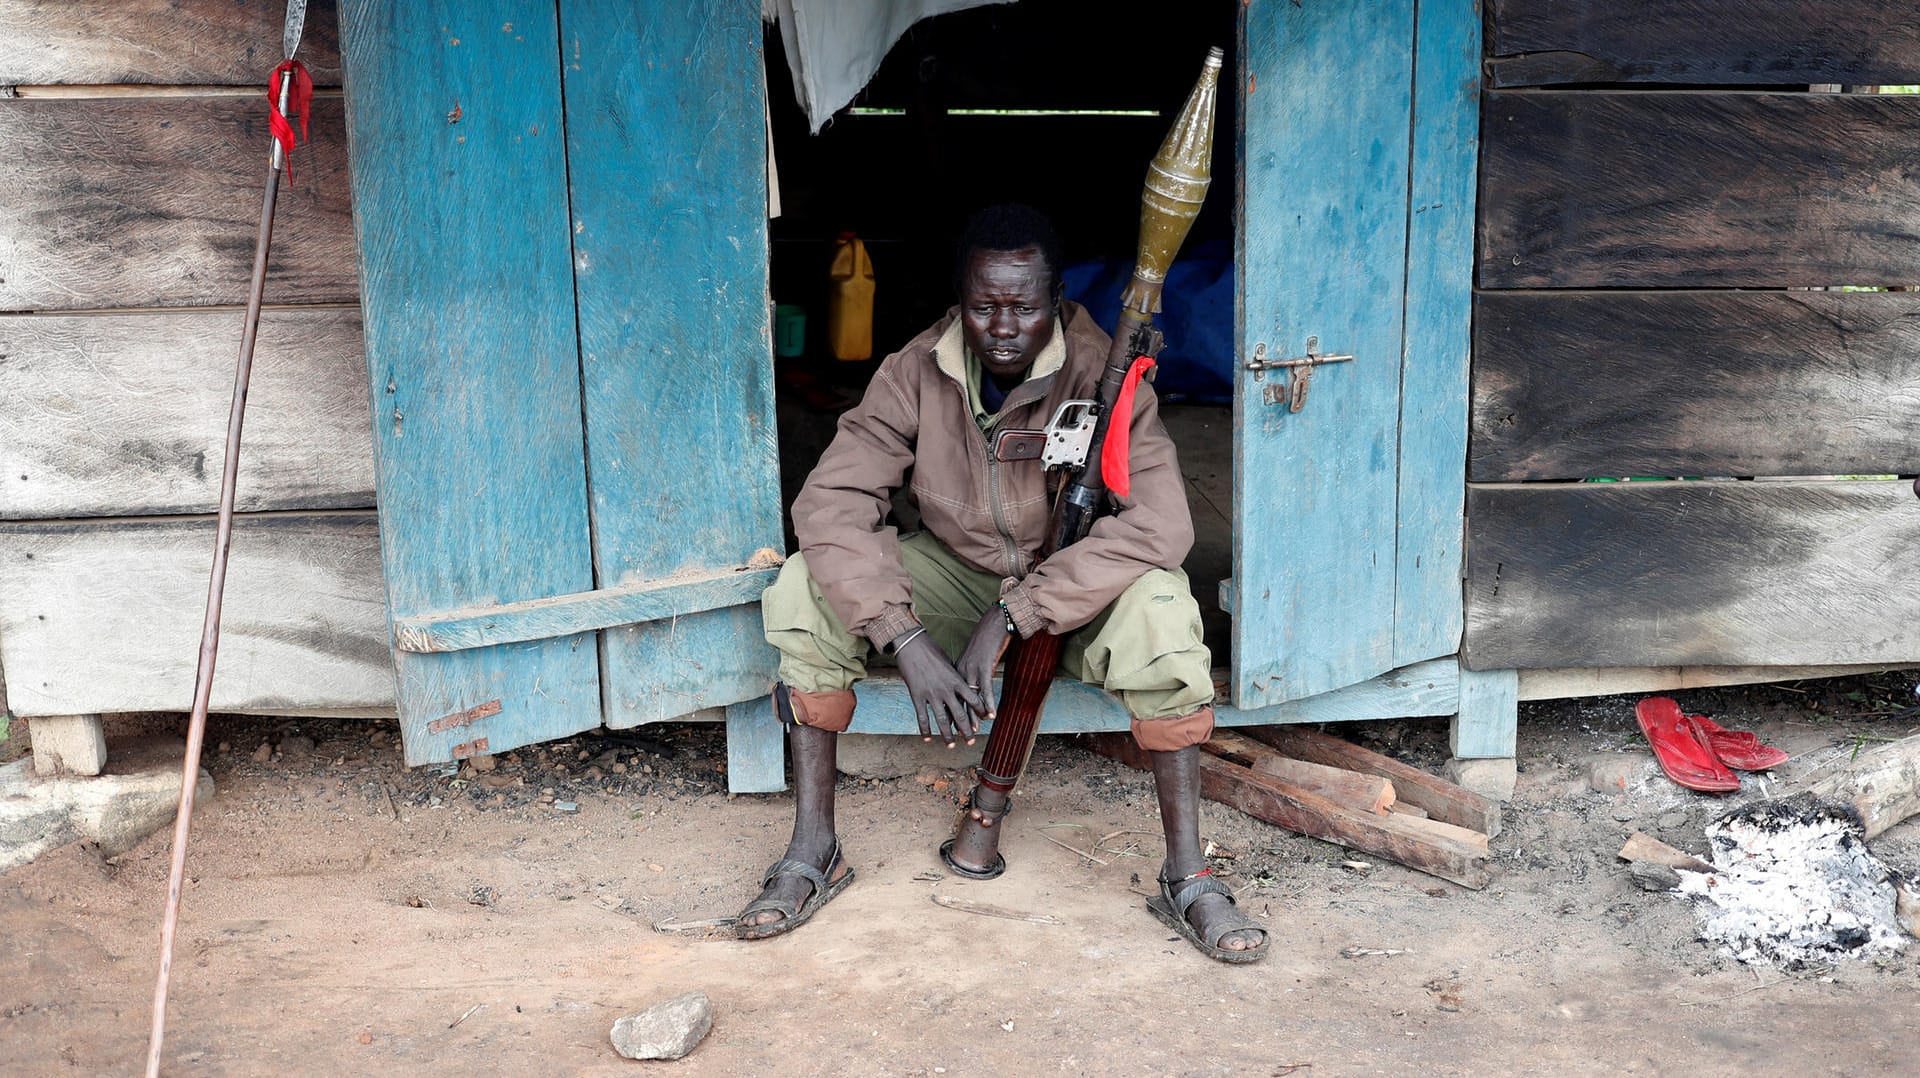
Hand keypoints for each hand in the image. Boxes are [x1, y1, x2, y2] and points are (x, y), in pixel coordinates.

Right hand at [894, 631, 986, 745]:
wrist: (912, 645)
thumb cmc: (931, 651)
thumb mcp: (949, 663)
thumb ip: (955, 678)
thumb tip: (962, 688)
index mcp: (956, 679)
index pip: (973, 699)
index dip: (980, 711)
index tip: (984, 720)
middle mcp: (946, 689)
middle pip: (960, 715)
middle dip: (966, 730)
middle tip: (971, 741)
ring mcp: (931, 694)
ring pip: (942, 720)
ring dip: (947, 735)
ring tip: (951, 746)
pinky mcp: (917, 695)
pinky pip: (922, 716)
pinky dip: (925, 729)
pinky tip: (927, 739)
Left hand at [954, 607, 1012, 722]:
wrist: (993, 623)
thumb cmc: (984, 639)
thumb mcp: (971, 657)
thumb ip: (967, 669)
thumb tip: (966, 682)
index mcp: (956, 669)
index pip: (950, 695)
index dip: (949, 711)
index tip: (947, 726)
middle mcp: (961, 671)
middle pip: (957, 700)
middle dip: (957, 720)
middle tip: (957, 736)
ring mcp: (972, 669)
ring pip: (970, 698)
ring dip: (972, 716)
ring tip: (974, 732)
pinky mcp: (984, 666)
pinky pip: (985, 689)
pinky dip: (987, 703)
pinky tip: (990, 715)